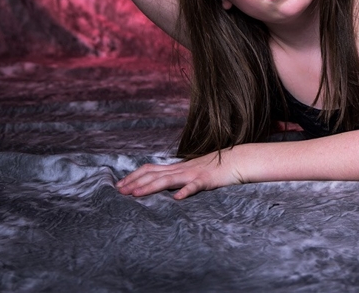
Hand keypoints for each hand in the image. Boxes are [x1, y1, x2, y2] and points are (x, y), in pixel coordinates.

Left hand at [116, 150, 242, 199]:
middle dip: (135, 182)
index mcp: (178, 167)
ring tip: (136, 194)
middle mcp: (182, 169)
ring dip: (151, 186)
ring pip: (169, 179)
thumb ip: (180, 176)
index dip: (134, 175)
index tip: (120, 185)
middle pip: (154, 174)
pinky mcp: (207, 179)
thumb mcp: (194, 171)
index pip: (151, 169)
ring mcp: (194, 173)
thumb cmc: (217, 168)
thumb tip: (166, 186)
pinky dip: (186, 191)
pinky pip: (195, 186)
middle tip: (119, 192)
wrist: (239, 160)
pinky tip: (177, 198)